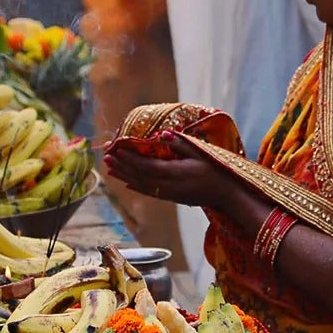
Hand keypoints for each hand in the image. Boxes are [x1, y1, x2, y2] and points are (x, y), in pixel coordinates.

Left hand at [102, 132, 227, 209]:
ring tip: (110, 168)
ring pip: (142, 185)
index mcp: (176, 173)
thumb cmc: (216, 171)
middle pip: (140, 176)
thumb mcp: (202, 154)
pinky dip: (136, 186)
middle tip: (106, 157)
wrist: (227, 195)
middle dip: (122, 166)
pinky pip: (149, 192)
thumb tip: (162, 135)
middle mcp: (169, 186)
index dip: (131, 159)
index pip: (147, 166)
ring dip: (125, 176)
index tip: (117, 150)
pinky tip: (126, 182)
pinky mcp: (171, 198)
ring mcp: (169, 194)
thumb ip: (181, 145)